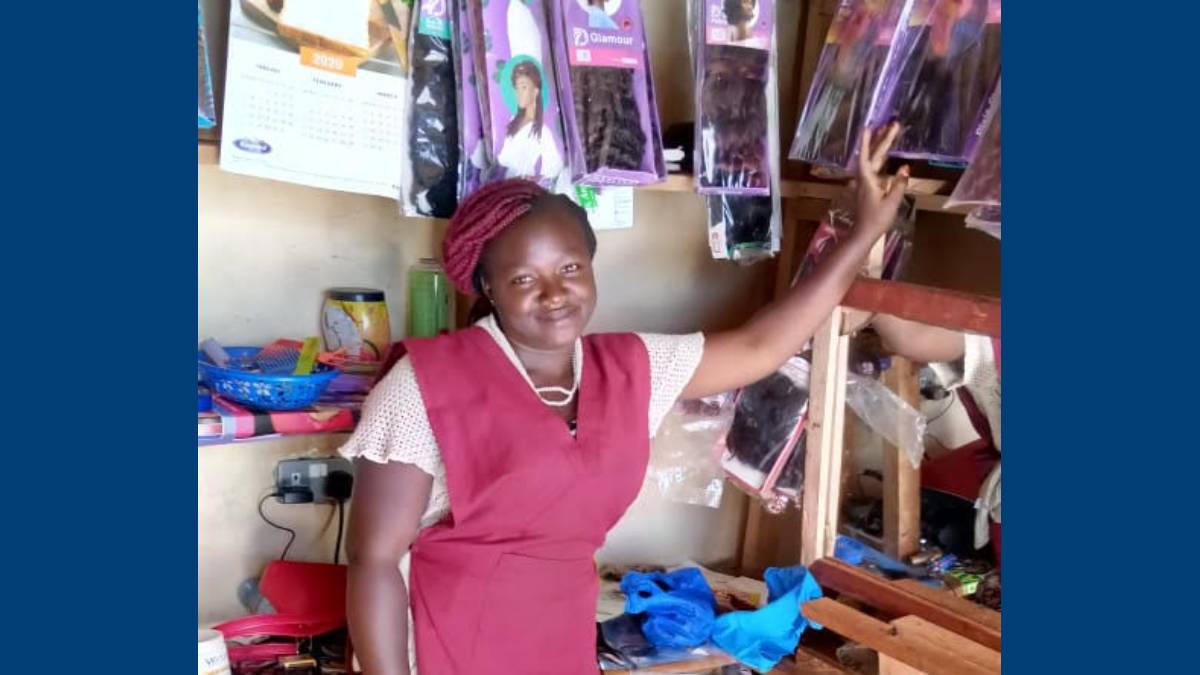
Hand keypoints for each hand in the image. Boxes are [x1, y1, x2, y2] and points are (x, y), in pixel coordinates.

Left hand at [854, 122, 909, 239]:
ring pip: (875, 162)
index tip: (869, 126)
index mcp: (867, 180)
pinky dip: (883, 161)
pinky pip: (877, 170)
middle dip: (882, 139)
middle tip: (892, 124)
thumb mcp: (891, 202)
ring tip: (890, 133)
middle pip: (874, 156)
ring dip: (882, 148)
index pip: (866, 156)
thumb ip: (898, 184)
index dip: (867, 141)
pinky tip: (889, 157)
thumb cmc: (877, 219)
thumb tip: (905, 168)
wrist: (864, 234)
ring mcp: (867, 184)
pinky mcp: (870, 189)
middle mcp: (865, 179)